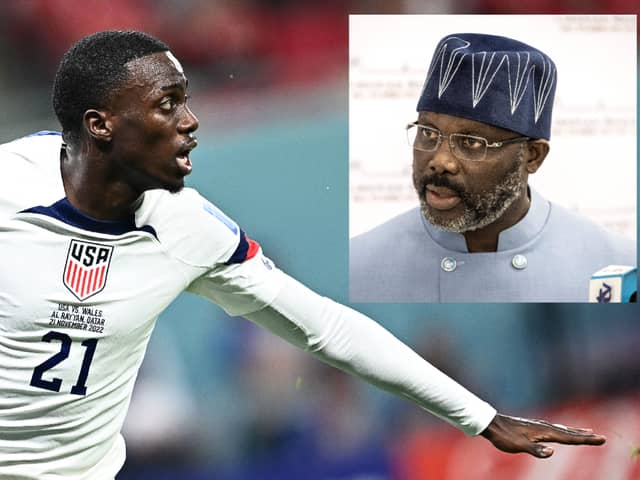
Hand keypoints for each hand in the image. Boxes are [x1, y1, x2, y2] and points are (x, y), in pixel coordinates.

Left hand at [480, 413, 605, 457]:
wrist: (491, 424)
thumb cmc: (505, 436)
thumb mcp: (519, 446)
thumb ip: (536, 450)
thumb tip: (552, 452)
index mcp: (544, 432)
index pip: (569, 437)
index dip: (586, 439)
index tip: (601, 439)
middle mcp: (544, 427)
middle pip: (569, 432)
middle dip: (585, 435)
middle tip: (601, 438)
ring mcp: (539, 426)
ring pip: (562, 429)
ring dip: (575, 431)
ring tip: (587, 432)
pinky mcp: (534, 427)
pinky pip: (554, 429)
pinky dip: (564, 430)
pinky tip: (562, 431)